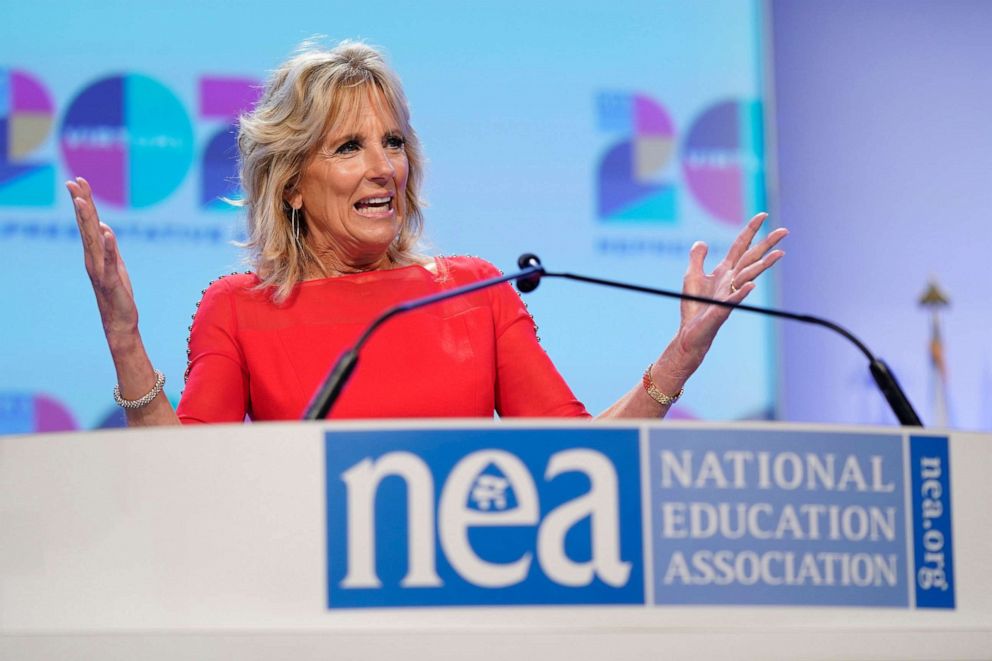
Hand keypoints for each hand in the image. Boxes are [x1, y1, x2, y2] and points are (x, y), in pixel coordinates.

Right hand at [67, 177, 138, 338]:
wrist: (119, 320)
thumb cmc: (117, 292)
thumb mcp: (115, 264)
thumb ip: (109, 246)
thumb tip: (103, 227)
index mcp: (95, 252)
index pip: (88, 222)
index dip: (84, 201)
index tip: (78, 181)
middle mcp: (93, 257)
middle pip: (86, 225)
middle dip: (81, 203)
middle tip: (73, 182)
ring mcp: (100, 268)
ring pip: (93, 239)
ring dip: (88, 220)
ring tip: (82, 201)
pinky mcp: (111, 279)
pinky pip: (110, 260)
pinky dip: (109, 246)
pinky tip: (107, 232)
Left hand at [672, 212, 786, 373]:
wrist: (690, 331)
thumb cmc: (693, 306)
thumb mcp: (692, 275)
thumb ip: (697, 258)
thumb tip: (702, 242)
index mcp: (725, 271)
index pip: (740, 246)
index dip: (750, 230)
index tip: (763, 215)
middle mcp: (731, 280)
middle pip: (751, 257)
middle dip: (767, 244)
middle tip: (785, 230)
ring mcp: (729, 294)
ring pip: (748, 275)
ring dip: (763, 264)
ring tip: (780, 253)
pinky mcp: (722, 309)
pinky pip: (734, 299)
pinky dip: (742, 292)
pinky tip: (751, 285)